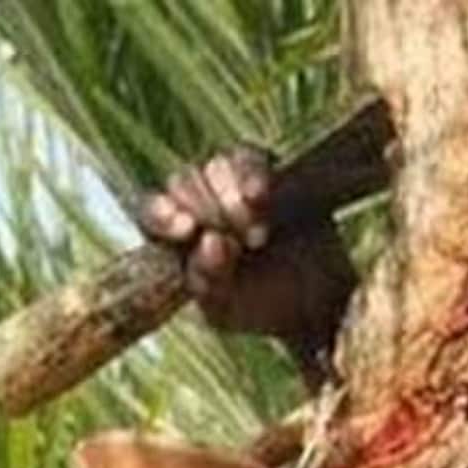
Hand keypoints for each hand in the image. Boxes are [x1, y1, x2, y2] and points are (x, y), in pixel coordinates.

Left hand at [137, 145, 354, 369]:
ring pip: (212, 167)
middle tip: (241, 246)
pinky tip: (259, 198)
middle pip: (181, 183)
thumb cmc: (260, 306)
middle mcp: (196, 205)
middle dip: (208, 213)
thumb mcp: (226, 310)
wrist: (316, 300)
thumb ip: (208, 283)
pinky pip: (248, 158)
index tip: (186, 230)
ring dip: (231, 200)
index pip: (151, 214)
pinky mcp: (262, 170)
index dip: (162, 215)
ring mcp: (228, 183)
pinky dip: (251, 176)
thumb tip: (212, 242)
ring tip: (257, 238)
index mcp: (176, 241)